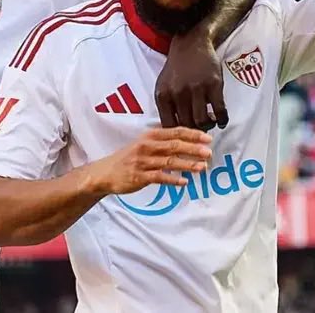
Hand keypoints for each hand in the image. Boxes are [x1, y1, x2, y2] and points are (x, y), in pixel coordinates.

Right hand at [89, 128, 212, 194]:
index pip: (175, 132)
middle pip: (174, 145)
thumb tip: (188, 143)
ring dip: (187, 164)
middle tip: (209, 152)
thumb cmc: (128, 158)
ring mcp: (143, 161)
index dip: (193, 134)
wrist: (105, 172)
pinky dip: (173, 179)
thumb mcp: (144, 144)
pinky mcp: (139, 176)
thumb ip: (163, 143)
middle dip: (193, 149)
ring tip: (202, 167)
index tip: (208, 138)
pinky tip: (184, 182)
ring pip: (169, 161)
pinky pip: (159, 177)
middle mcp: (147, 146)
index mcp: (150, 135)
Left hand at [158, 36, 227, 130]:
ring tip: (209, 123)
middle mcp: (178, 93)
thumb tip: (171, 134)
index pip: (168, 126)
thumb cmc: (176, 69)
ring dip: (207, 126)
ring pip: (202, 121)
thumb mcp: (163, 86)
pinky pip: (220, 110)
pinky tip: (221, 120)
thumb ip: (166, 108)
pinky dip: (222, 120)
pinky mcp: (214, 84)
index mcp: (163, 95)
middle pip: (186, 126)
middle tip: (200, 134)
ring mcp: (197, 88)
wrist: (191, 43)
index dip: (177, 138)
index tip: (185, 142)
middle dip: (194, 134)